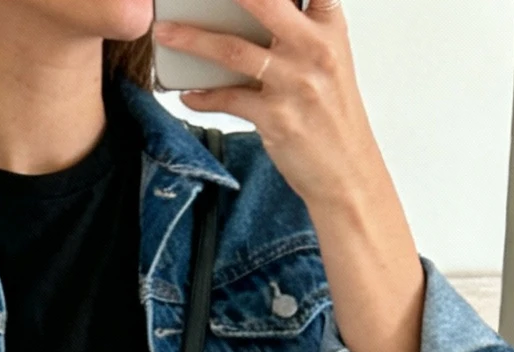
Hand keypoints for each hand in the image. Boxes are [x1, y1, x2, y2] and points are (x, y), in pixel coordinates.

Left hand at [155, 0, 377, 212]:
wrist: (346, 172)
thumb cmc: (331, 113)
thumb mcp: (329, 58)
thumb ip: (299, 27)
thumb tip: (253, 9)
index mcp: (329, 27)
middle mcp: (314, 49)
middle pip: (263, 2)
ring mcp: (294, 83)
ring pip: (233, 50)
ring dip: (192, 40)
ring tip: (166, 33)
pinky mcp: (276, 118)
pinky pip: (228, 99)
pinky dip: (203, 96)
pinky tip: (188, 94)